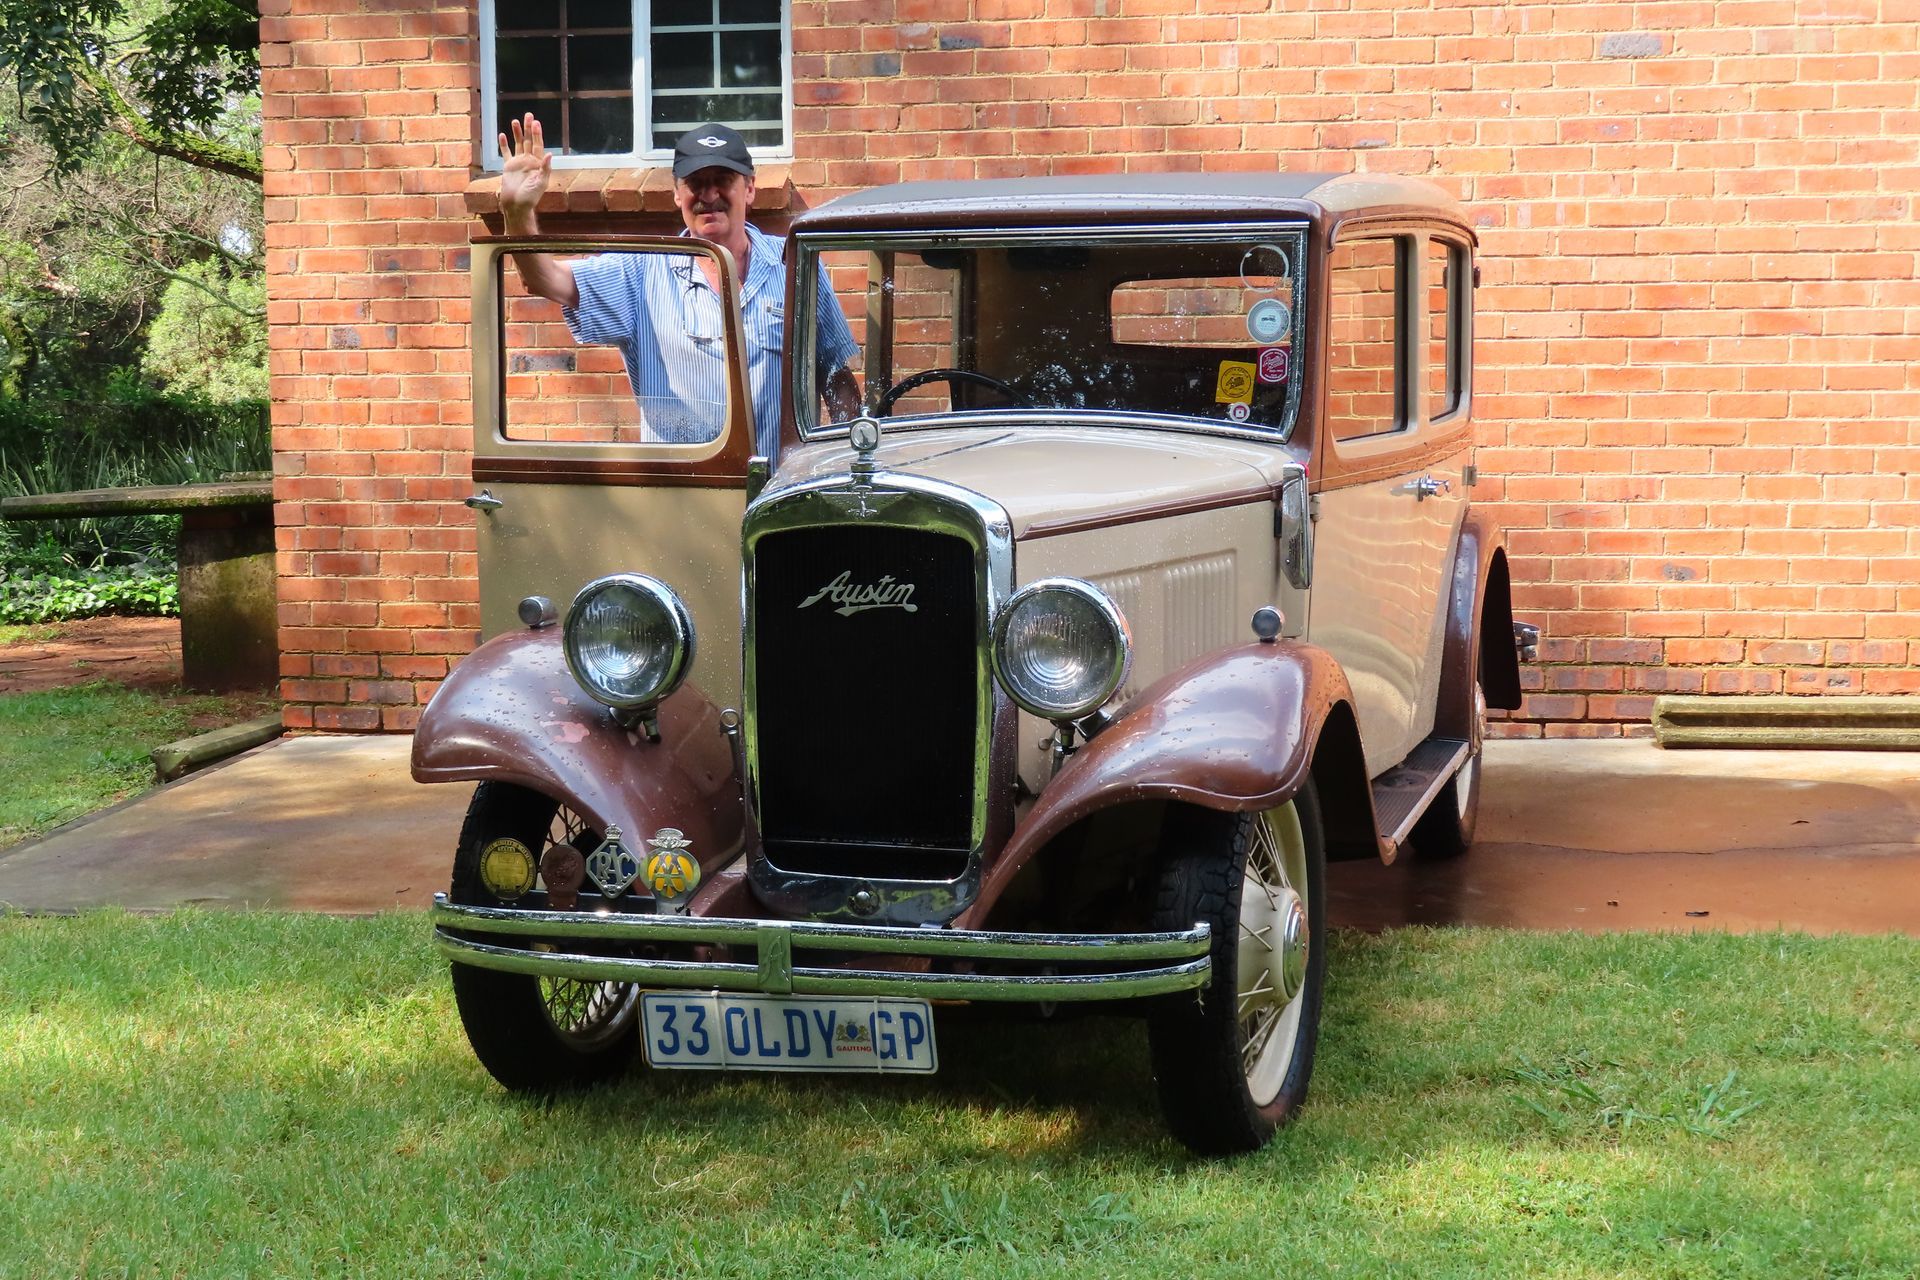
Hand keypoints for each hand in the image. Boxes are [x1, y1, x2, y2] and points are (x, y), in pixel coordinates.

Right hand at [497, 112, 551, 227]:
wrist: (517, 206)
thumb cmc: (531, 197)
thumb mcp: (541, 183)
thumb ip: (545, 168)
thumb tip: (550, 154)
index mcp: (538, 164)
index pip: (538, 145)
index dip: (537, 134)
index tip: (536, 123)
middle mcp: (529, 161)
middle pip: (529, 141)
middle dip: (529, 129)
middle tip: (528, 115)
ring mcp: (519, 163)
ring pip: (518, 144)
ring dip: (517, 133)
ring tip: (515, 121)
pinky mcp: (508, 167)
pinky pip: (506, 153)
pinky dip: (504, 144)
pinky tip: (502, 135)